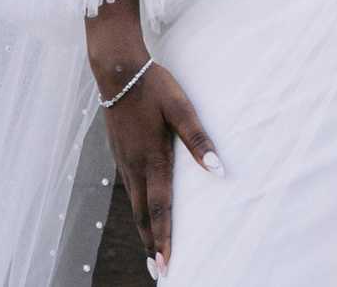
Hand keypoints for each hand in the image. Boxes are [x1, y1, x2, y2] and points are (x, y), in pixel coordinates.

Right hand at [88, 0, 221, 276]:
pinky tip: (141, 210)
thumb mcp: (181, 108)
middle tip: (158, 271)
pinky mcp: (119, 152)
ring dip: (143, 229)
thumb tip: (219, 171)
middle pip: (143, 214)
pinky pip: (129, 188)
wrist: (116, 69)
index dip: (163, 239)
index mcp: (152, 159)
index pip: (159, 208)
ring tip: (150, 250)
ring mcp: (123, 159)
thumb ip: (199, 140)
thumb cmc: (154, 86)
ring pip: (134, 203)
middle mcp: (135, 165)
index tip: (166, 265)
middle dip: (151, 244)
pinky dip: (136, 207)